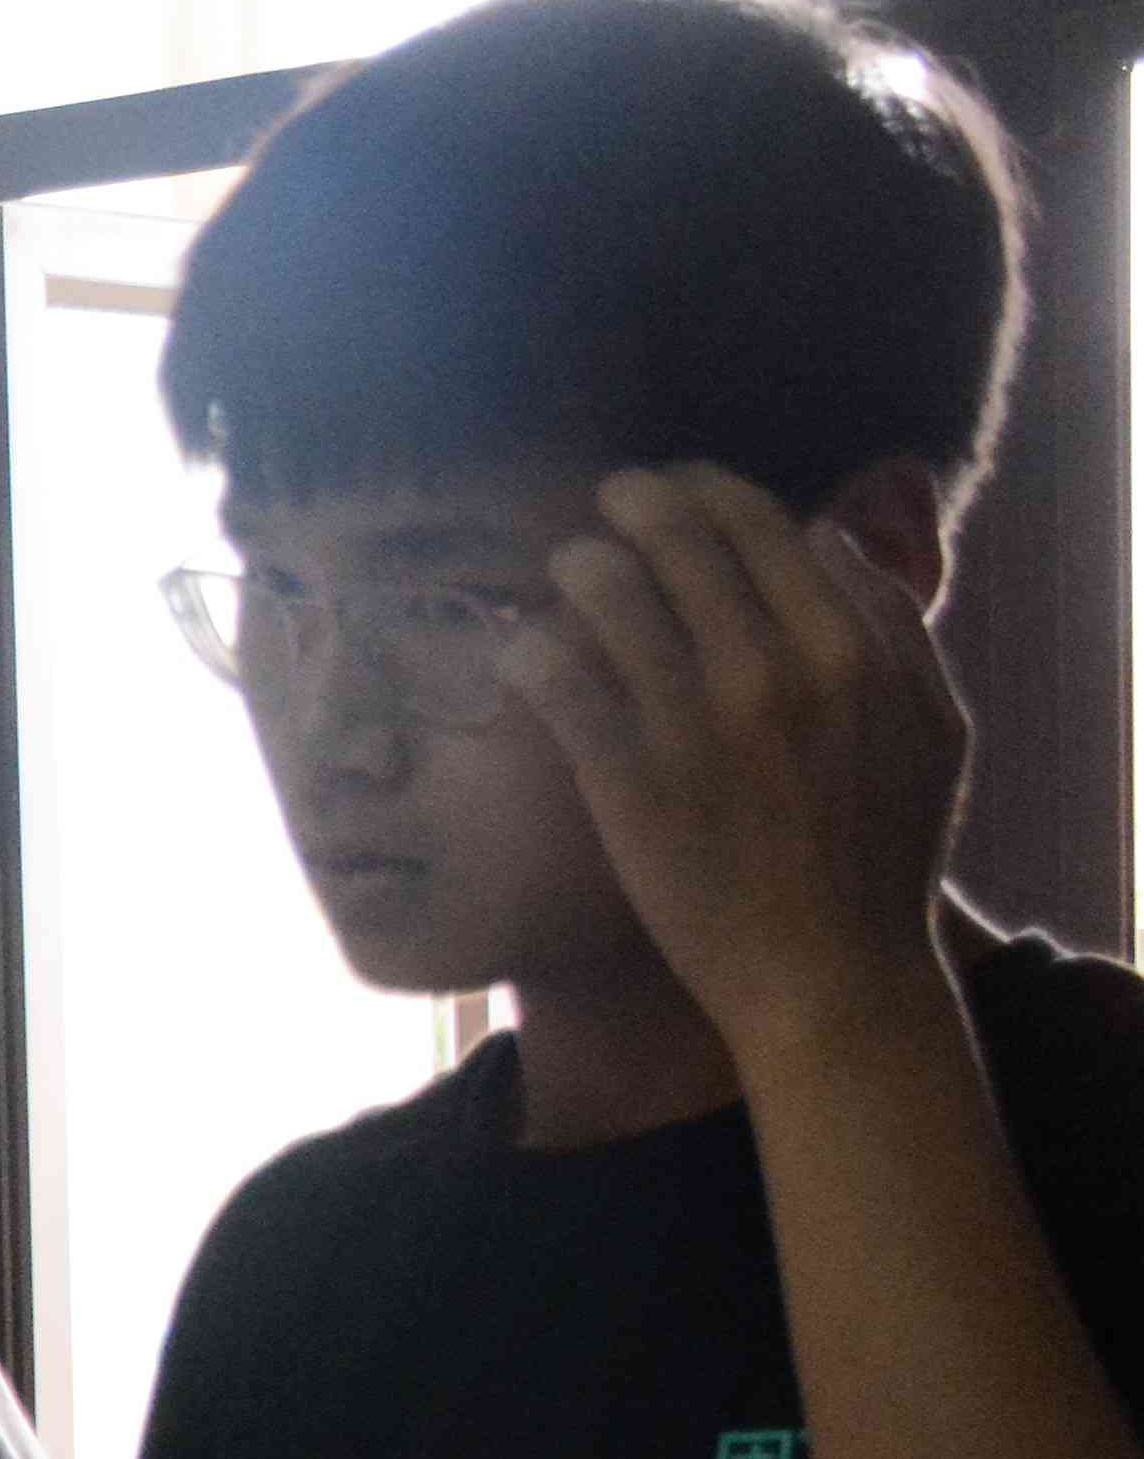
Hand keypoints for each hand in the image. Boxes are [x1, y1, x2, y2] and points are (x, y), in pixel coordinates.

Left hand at [502, 462, 968, 1060]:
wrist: (828, 972)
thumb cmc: (884, 852)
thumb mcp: (935, 726)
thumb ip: (893, 623)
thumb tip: (826, 535)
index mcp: (849, 648)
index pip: (760, 525)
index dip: (706, 491)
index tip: (678, 485)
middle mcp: (769, 671)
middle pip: (676, 542)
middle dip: (631, 505)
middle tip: (609, 500)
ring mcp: (692, 724)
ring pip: (607, 595)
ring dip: (578, 565)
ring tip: (568, 568)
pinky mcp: (624, 779)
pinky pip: (556, 680)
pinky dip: (531, 648)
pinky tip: (523, 647)